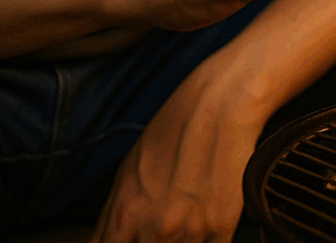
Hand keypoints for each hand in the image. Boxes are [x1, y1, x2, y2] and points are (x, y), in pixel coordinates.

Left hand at [89, 70, 260, 242]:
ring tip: (185, 218)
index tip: (132, 238)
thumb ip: (111, 218)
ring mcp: (192, 231)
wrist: (221, 107)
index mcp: (126, 215)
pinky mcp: (223, 227)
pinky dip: (205, 241)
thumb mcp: (127, 171)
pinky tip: (204, 223)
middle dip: (152, 242)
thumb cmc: (173, 131)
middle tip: (164, 222)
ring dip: (181, 241)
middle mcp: (157, 229)